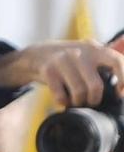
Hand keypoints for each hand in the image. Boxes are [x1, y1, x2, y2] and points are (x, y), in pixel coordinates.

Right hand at [0, 39, 123, 102]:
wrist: (37, 54)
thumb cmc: (70, 59)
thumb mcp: (89, 53)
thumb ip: (106, 61)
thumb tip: (123, 77)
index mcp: (96, 49)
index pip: (117, 62)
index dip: (123, 79)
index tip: (120, 94)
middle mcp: (80, 53)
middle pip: (95, 86)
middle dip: (94, 99)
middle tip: (91, 102)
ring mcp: (63, 61)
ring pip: (78, 93)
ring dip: (78, 102)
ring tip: (76, 101)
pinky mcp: (48, 71)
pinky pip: (60, 96)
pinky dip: (63, 102)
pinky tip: (64, 99)